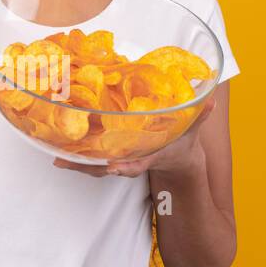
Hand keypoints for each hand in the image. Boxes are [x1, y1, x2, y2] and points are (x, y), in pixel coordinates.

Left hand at [52, 99, 215, 177]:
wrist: (176, 157)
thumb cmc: (181, 140)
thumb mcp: (192, 128)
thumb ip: (200, 114)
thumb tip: (209, 98)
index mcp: (151, 153)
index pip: (139, 162)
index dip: (126, 166)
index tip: (113, 167)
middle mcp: (133, 159)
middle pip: (108, 167)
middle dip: (89, 167)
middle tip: (65, 163)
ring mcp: (121, 158)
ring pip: (97, 165)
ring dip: (76, 164)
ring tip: (56, 159)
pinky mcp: (112, 154)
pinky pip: (93, 158)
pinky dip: (77, 157)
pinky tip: (57, 150)